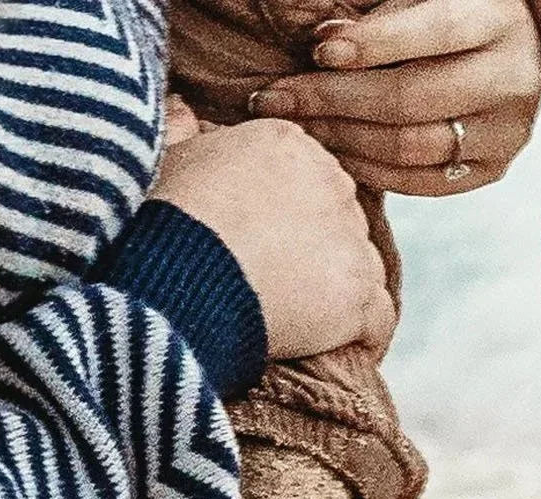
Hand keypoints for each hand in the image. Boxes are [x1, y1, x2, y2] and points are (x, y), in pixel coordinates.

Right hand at [151, 119, 395, 359]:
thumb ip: (183, 130)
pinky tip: (340, 348)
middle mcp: (332, 182)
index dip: (287, 214)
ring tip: (302, 321)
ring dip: (339, 292)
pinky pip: (378, 318)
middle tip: (279, 285)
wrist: (174, 280)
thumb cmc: (161, 222)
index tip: (263, 242)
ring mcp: (351, 240)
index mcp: (288, 144)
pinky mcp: (359, 294)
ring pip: (362, 266)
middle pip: (339, 219)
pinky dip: (363, 336)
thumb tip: (182, 109)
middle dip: (317, 250)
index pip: (306, 177)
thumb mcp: (164, 160)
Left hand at [244, 0, 540, 196]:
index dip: (371, 43)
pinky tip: (330, 150)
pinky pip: (419, 182)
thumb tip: (324, 43)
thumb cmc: (445, 13)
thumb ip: (384, 15)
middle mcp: (514, 77)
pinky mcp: (492, 168)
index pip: (433, 31)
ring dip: (339, 138)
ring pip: (410, 146)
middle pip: (410, 98)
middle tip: (274, 98)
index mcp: (500, 17)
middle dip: (332, 99)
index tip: (317, 48)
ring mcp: (507, 131)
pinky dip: (366, 169)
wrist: (502, 55)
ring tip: (295, 124)